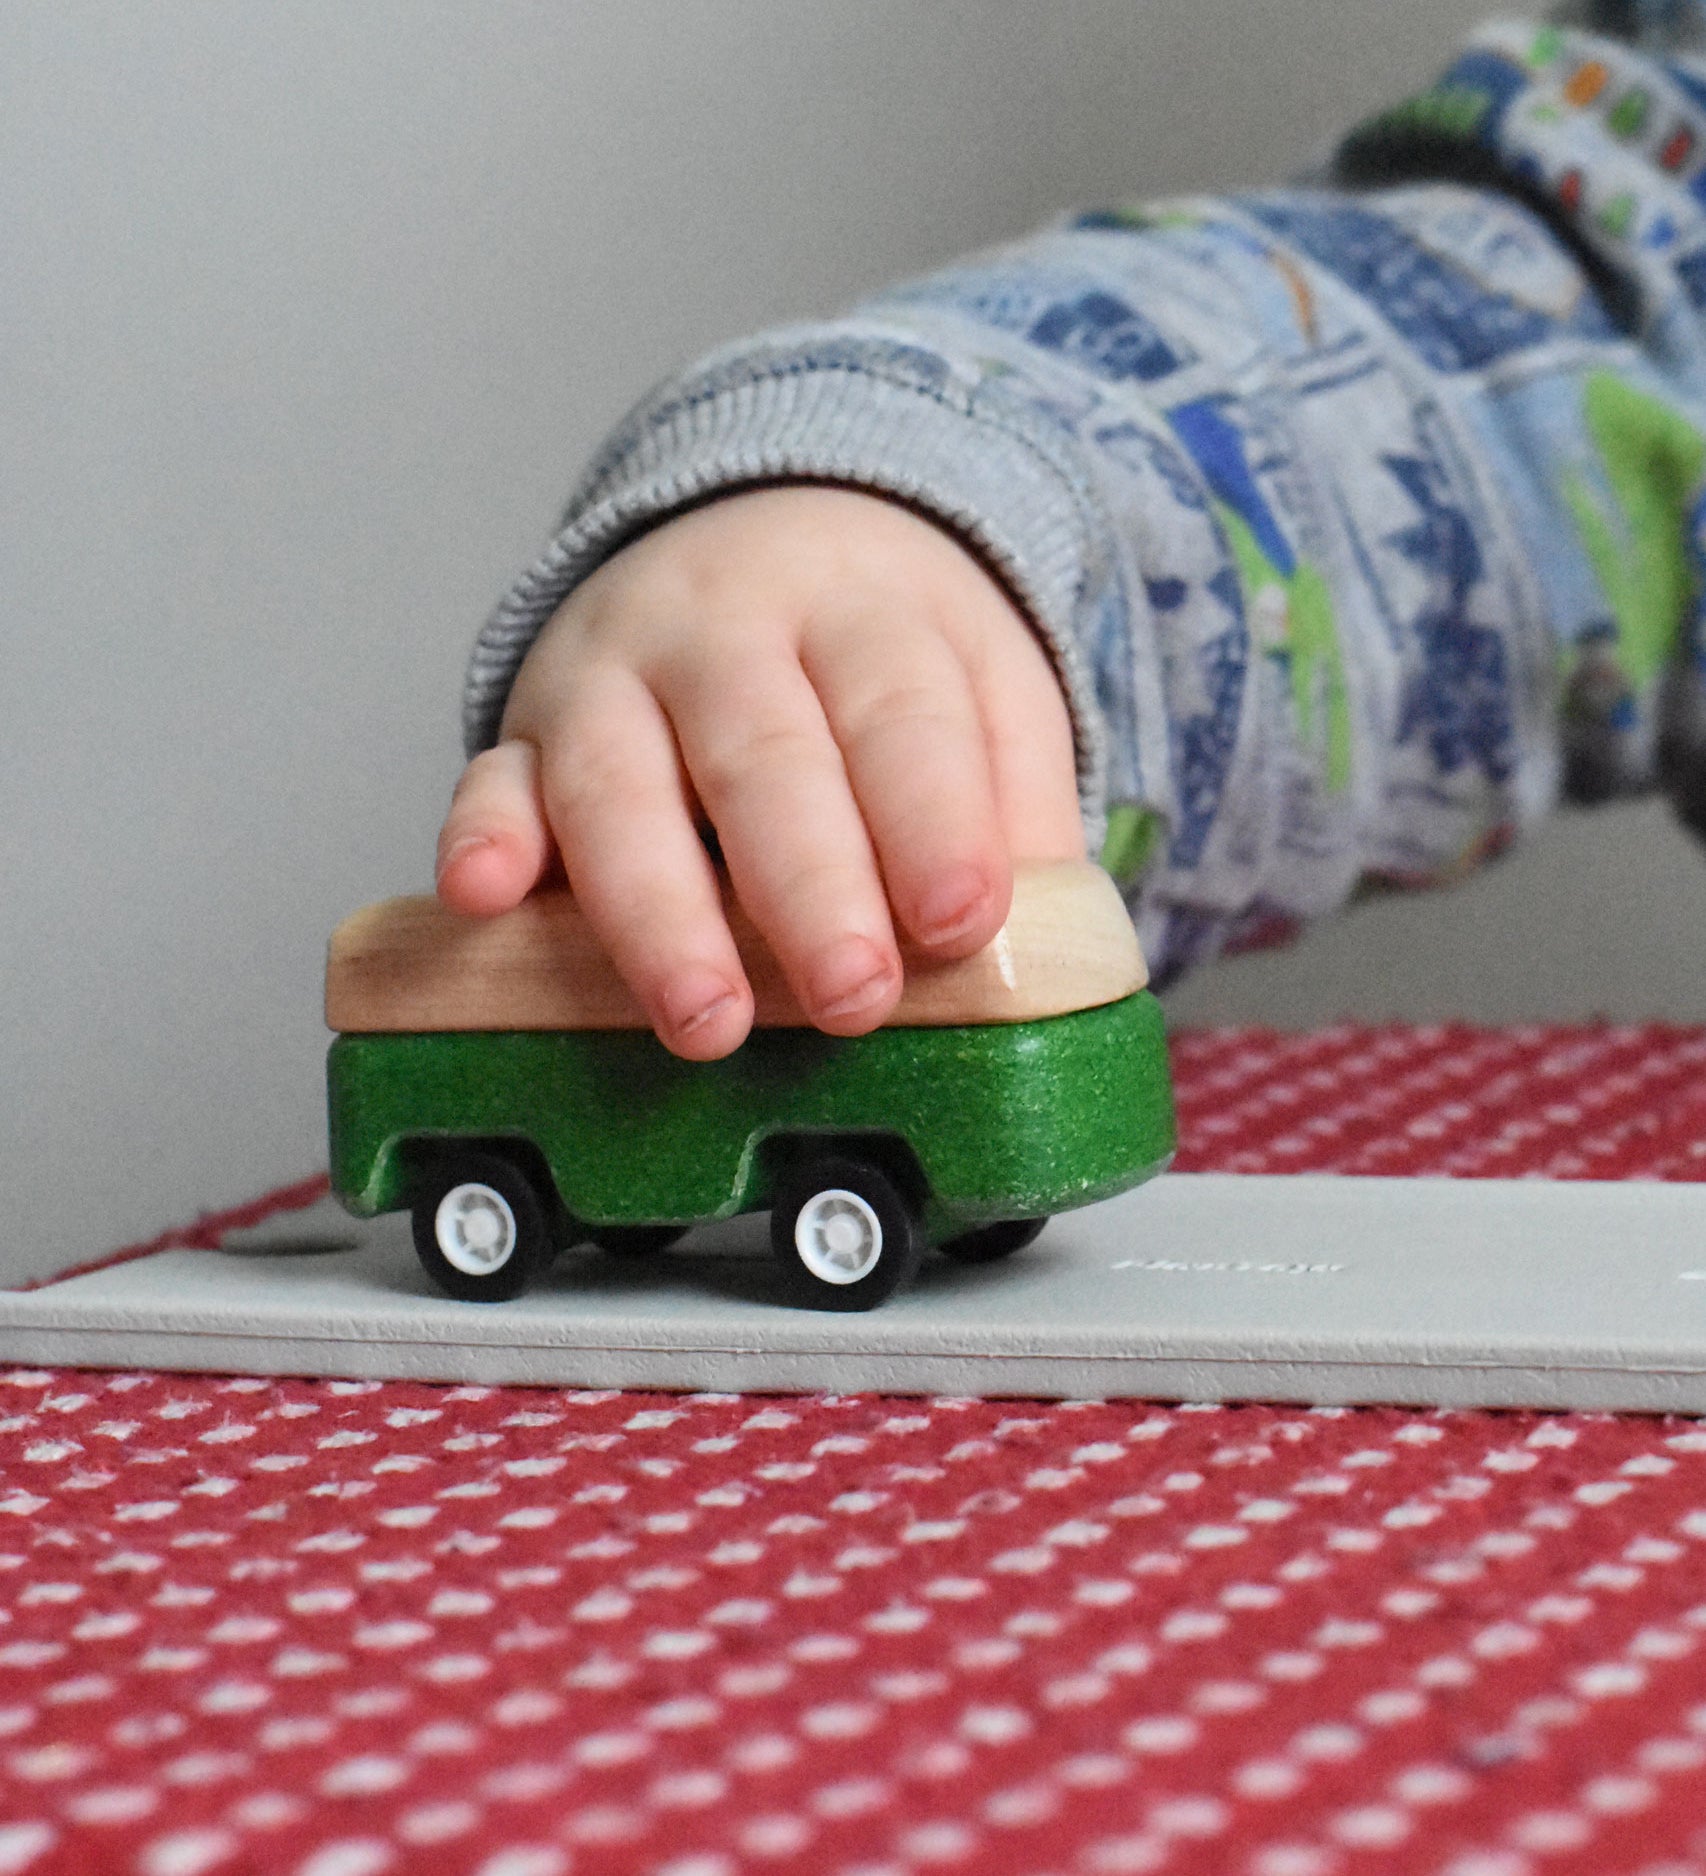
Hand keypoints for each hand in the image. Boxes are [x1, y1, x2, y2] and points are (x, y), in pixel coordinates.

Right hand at [436, 484, 1084, 1058]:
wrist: (762, 528)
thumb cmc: (880, 655)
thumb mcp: (984, 688)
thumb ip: (1011, 803)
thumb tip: (1041, 947)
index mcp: (863, 613)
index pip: (902, 712)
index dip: (931, 819)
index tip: (958, 920)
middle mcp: (729, 629)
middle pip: (765, 753)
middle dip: (809, 885)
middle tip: (853, 996)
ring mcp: (616, 671)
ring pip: (621, 780)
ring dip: (657, 907)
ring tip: (706, 1017)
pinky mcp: (531, 722)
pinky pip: (493, 774)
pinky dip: (483, 835)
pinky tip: (483, 898)